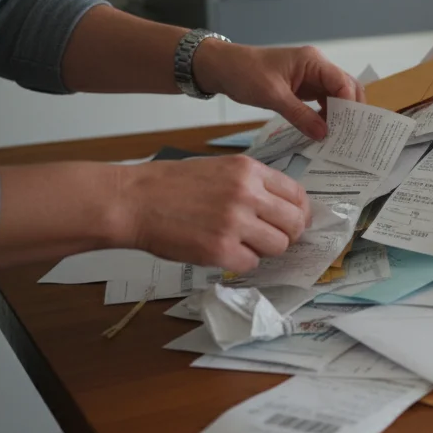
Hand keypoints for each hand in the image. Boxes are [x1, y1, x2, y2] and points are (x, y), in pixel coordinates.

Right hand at [115, 155, 310, 271]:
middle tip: (271, 237)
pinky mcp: (219, 250)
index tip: (294, 221)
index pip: (297, 195)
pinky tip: (223, 251)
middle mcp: (246, 194)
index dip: (300, 212)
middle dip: (288, 234)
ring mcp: (234, 223)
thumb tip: (285, 207)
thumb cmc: (172, 185)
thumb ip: (253, 185)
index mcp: (249, 170)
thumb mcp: (220, 169)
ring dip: (264, 249)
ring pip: (278, 246)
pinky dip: (240, 262)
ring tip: (242, 243)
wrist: (133, 200)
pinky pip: (251, 263)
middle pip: (295, 223)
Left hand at [193, 38, 364, 140]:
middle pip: (346, 88)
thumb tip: (324, 134)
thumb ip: (300, 115)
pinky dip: (326, 115)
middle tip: (350, 134)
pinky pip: (323, 102)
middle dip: (350, 110)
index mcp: (313, 61)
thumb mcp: (273, 96)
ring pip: (337, 96)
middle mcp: (317, 67)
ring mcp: (311, 77)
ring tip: (339, 136)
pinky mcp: (303, 88)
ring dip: (339, 115)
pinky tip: (324, 130)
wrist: (221, 67)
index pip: (343, 82)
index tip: (349, 127)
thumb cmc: (244, 73)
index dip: (349, 104)